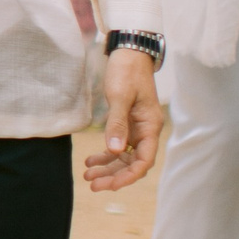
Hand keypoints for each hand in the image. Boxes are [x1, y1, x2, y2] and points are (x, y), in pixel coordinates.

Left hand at [83, 48, 163, 191]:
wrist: (129, 53)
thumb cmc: (127, 71)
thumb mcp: (120, 96)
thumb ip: (118, 123)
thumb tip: (115, 150)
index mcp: (150, 126)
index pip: (144, 161)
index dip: (128, 176)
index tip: (110, 185)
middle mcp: (146, 131)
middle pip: (132, 163)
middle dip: (114, 176)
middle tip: (92, 184)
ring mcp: (136, 128)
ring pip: (124, 157)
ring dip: (108, 168)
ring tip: (88, 175)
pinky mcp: (126, 123)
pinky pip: (118, 146)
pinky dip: (106, 155)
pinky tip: (91, 161)